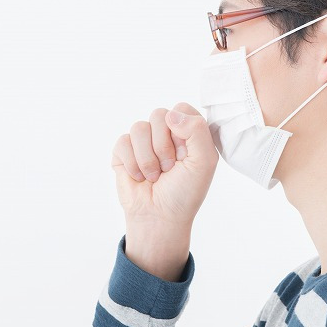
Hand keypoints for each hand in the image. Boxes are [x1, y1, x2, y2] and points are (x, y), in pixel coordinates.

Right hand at [111, 102, 217, 280]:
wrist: (159, 217)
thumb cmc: (185, 192)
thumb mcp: (204, 162)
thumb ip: (197, 131)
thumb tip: (170, 114)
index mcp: (187, 131)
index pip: (181, 108)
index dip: (182, 131)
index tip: (185, 154)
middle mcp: (165, 132)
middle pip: (158, 114)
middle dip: (163, 146)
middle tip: (169, 168)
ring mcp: (143, 141)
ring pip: (139, 128)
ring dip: (148, 158)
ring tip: (155, 175)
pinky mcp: (123, 151)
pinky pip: (123, 141)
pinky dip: (132, 163)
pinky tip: (139, 177)